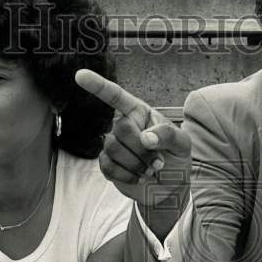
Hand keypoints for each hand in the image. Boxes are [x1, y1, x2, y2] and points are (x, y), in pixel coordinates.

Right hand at [76, 69, 191, 207]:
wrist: (171, 186)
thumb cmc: (176, 158)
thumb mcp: (182, 143)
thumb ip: (167, 135)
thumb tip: (146, 138)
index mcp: (139, 113)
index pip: (116, 96)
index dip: (98, 86)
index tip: (80, 75)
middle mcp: (123, 125)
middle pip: (120, 128)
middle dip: (142, 148)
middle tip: (158, 162)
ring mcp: (114, 144)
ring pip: (113, 148)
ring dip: (136, 164)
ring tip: (151, 171)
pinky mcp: (108, 164)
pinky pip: (108, 167)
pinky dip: (127, 175)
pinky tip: (139, 178)